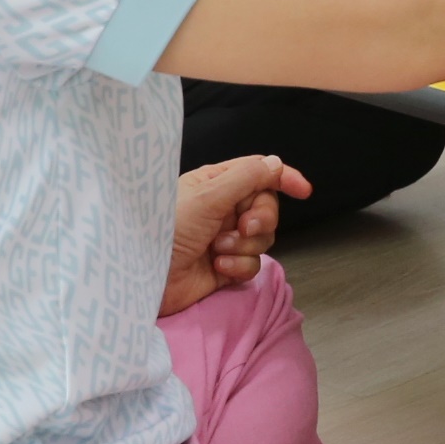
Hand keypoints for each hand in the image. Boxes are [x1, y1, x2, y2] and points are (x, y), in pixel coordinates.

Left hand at [163, 155, 311, 316]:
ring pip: (262, 237)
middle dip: (260, 219)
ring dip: (245, 245)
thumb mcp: (207, 197)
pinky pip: (252, 263)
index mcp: (214, 184)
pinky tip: (218, 266)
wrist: (140, 279)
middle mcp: (221, 210)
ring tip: (219, 250)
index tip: (303, 191)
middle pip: (265, 207)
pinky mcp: (224, 267)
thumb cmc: (165, 230)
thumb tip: (276, 164)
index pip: (258, 173)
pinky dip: (239, 265)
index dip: (283, 178)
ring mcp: (223, 239)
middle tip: (244, 227)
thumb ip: (247, 178)